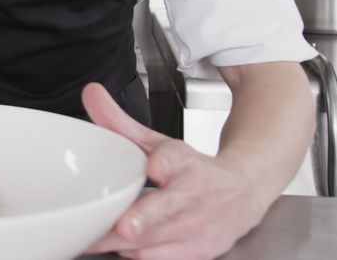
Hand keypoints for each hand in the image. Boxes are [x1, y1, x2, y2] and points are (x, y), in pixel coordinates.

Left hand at [81, 83, 266, 259]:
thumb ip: (120, 123)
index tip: (154, 167)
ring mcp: (198, 226)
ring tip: (95, 238)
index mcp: (184, 163)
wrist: (245, 191)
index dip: (163, 164)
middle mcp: (195, 196)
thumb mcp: (159, 142)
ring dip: (125, 242)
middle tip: (125, 225)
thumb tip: (90, 94)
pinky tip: (117, 246)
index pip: (175, 160)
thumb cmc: (194, 168)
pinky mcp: (199, 251)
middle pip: (167, 209)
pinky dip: (137, 254)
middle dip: (145, 219)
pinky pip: (161, 257)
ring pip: (158, 240)